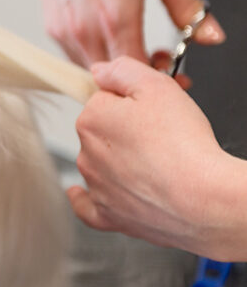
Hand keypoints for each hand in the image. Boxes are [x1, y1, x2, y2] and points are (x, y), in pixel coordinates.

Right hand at [32, 0, 224, 67]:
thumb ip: (188, 8)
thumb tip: (211, 36)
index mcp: (117, 19)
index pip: (138, 71)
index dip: (158, 76)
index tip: (171, 68)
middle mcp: (86, 31)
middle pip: (115, 77)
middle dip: (138, 72)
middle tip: (155, 56)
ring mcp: (65, 33)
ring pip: (93, 69)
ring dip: (114, 64)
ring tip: (130, 40)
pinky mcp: (53, 30)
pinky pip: (76, 55)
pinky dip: (94, 52)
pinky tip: (107, 32)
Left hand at [70, 57, 246, 258]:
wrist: (205, 199)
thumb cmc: (184, 144)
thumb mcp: (156, 86)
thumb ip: (122, 71)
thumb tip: (99, 70)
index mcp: (91, 120)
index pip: (104, 100)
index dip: (130, 101)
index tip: (151, 109)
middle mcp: (86, 154)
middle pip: (103, 133)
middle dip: (125, 130)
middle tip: (162, 136)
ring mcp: (97, 187)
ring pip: (101, 165)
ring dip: (118, 162)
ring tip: (157, 164)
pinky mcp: (109, 216)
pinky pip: (88, 206)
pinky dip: (86, 199)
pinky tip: (82, 193)